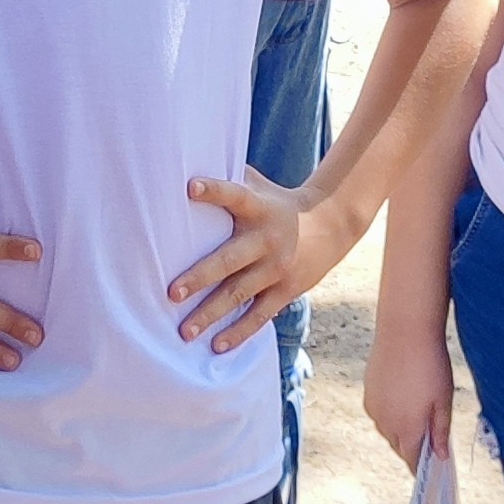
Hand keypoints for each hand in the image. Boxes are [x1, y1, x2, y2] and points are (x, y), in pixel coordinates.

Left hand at [168, 173, 348, 353]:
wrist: (331, 225)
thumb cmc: (277, 203)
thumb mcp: (260, 186)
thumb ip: (230, 177)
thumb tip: (189, 157)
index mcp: (258, 208)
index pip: (234, 196)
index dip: (214, 190)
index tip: (190, 187)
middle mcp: (267, 239)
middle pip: (230, 260)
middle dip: (200, 277)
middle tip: (172, 293)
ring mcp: (277, 268)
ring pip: (240, 293)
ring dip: (211, 314)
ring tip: (184, 330)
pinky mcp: (286, 290)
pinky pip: (259, 315)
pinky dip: (239, 332)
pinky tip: (216, 346)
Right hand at [362, 321, 455, 465]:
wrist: (405, 331)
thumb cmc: (430, 365)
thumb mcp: (443, 401)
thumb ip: (440, 431)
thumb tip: (440, 456)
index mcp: (408, 429)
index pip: (412, 459)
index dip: (421, 467)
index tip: (431, 470)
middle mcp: (386, 423)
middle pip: (399, 447)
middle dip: (413, 448)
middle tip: (430, 442)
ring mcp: (374, 408)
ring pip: (387, 430)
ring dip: (401, 431)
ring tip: (418, 417)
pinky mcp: (367, 393)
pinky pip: (379, 414)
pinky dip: (390, 415)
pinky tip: (403, 400)